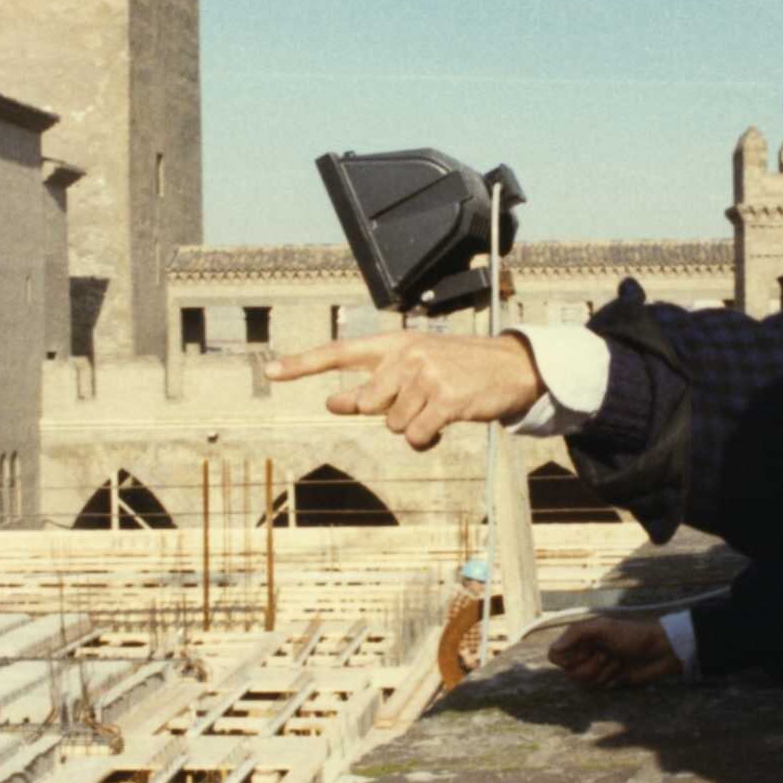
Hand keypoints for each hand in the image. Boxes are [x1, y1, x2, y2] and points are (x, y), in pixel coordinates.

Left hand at [264, 332, 544, 450]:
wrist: (511, 367)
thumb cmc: (459, 370)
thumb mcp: (417, 366)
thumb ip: (376, 383)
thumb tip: (334, 402)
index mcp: (395, 342)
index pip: (340, 352)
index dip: (303, 363)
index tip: (271, 371)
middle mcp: (406, 354)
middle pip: (367, 403)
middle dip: (388, 413)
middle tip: (419, 401)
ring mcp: (426, 376)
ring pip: (393, 425)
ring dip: (413, 427)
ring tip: (439, 409)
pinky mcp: (445, 399)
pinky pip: (416, 437)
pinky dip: (427, 440)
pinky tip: (445, 425)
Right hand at [549, 618, 680, 687]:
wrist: (658, 651)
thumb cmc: (632, 635)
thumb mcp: (603, 628)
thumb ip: (576, 634)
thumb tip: (554, 649)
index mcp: (580, 636)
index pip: (555, 654)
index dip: (565, 659)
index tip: (584, 652)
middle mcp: (584, 651)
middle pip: (568, 671)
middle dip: (588, 665)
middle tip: (606, 654)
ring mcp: (595, 666)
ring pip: (582, 680)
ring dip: (600, 671)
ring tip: (616, 661)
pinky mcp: (606, 679)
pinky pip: (596, 686)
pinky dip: (608, 678)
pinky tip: (620, 670)